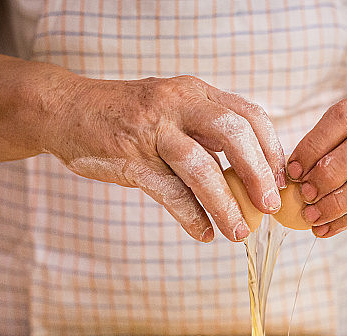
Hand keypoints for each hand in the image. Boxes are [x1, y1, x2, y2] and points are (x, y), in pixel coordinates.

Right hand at [46, 75, 285, 241]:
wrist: (66, 110)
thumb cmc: (128, 117)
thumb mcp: (173, 110)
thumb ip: (207, 132)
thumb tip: (250, 173)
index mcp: (196, 92)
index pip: (250, 114)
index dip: (271, 149)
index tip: (280, 181)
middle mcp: (178, 104)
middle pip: (233, 133)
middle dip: (257, 173)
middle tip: (268, 207)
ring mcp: (153, 129)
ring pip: (200, 166)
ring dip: (225, 204)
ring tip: (239, 232)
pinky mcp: (130, 156)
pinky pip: (168, 191)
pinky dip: (190, 215)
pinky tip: (203, 232)